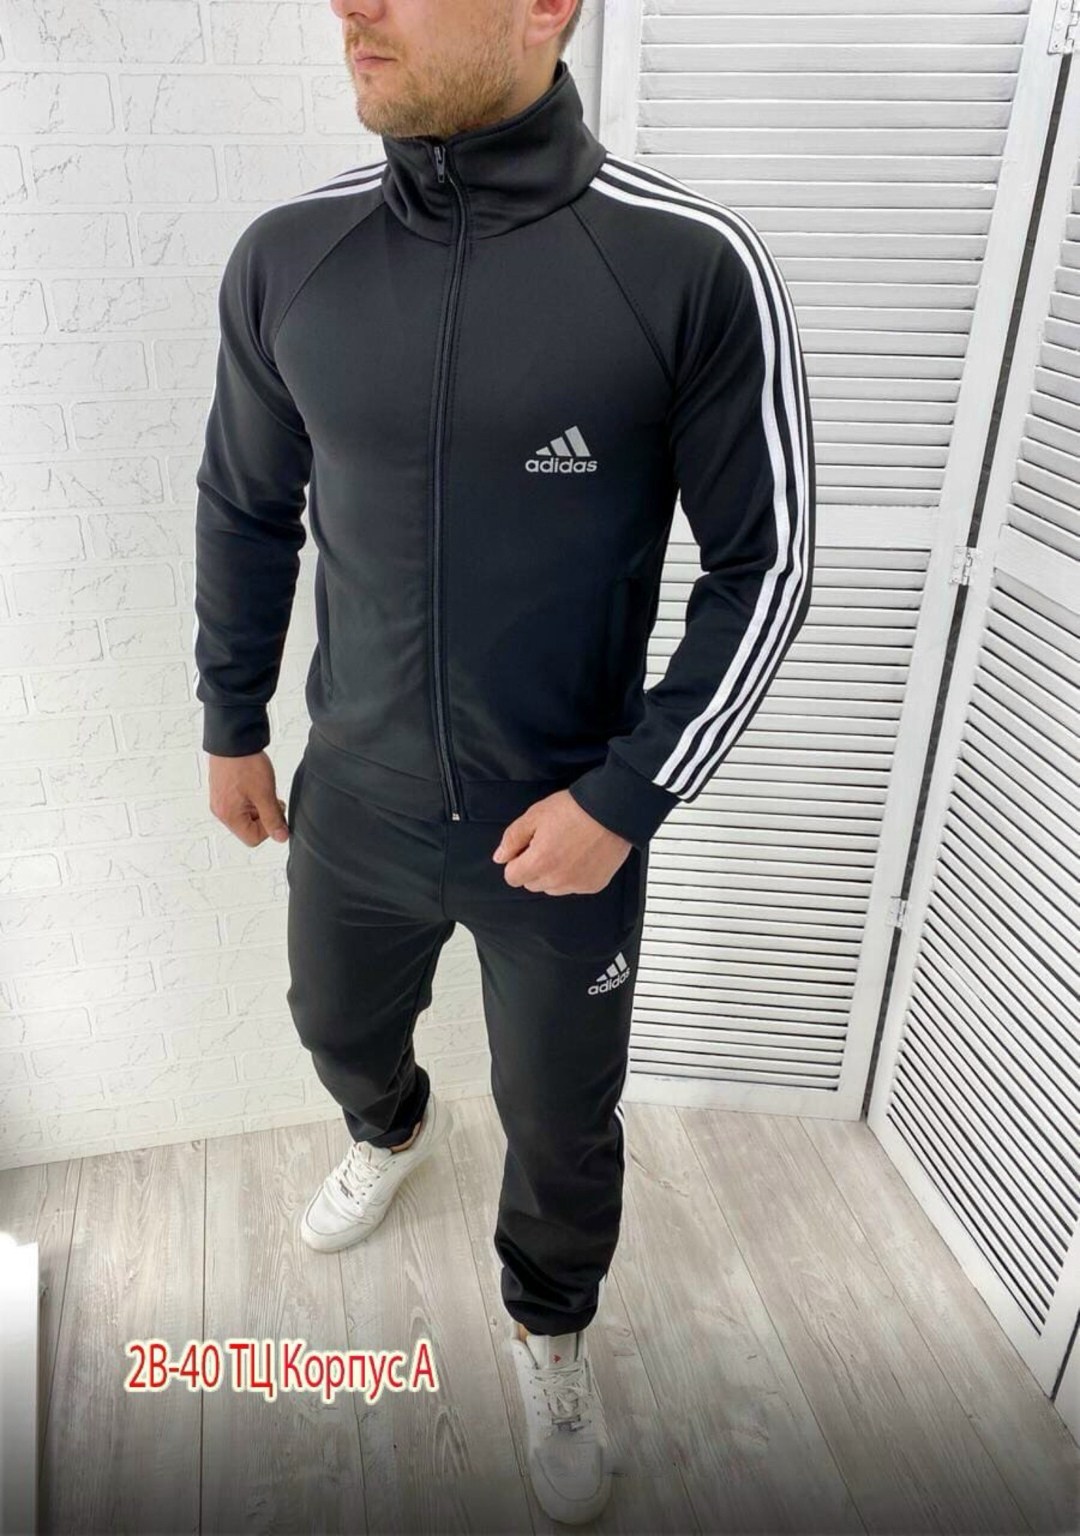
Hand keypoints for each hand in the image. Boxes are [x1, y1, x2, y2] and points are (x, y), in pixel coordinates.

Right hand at [208, 750, 288, 847]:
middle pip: (248, 828)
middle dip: (264, 816)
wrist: (233, 739)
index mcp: (229, 815)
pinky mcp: (222, 791)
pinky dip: (251, 798)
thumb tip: (280, 837)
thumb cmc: (245, 764)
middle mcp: (221, 811)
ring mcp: (220, 801)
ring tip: (262, 789)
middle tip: (271, 798)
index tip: (276, 812)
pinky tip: (255, 785)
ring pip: (245, 816)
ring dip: (258, 806)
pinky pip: (239, 804)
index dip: (269, 829)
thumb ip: (273, 818)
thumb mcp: (265, 794)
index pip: (253, 839)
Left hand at [492, 789, 631, 894]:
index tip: (526, 848)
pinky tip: (581, 855)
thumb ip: (513, 838)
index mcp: (539, 862)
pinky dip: (573, 876)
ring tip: (566, 849)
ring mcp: (577, 885)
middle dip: (534, 867)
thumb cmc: (574, 809)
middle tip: (548, 844)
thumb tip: (499, 858)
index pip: (512, 878)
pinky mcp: (593, 885)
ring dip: (552, 874)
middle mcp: (557, 879)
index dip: (516, 861)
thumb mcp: (536, 815)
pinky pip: (573, 887)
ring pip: (552, 888)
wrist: (613, 810)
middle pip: (532, 884)